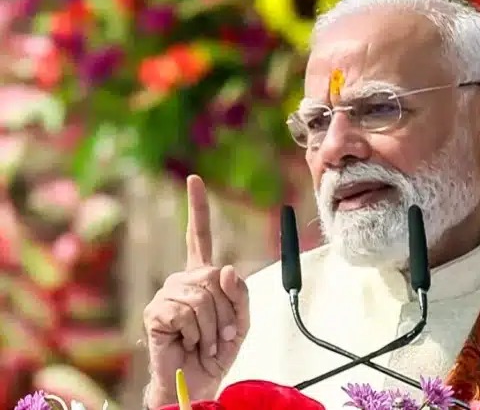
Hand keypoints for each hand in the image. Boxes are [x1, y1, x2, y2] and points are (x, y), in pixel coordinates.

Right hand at [143, 176, 249, 408]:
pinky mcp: (156, 312)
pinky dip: (196, 333)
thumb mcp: (241, 321)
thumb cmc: (216, 351)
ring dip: (213, 326)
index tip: (195, 180)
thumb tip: (225, 268)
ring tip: (203, 341)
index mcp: (202, 277)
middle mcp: (182, 280)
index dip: (198, 209)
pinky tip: (187, 341)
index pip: (200, 237)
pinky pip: (187, 311)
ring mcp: (166, 294)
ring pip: (203, 296)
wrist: (197, 382)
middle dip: (226, 310)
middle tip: (219, 334)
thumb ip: (240, 294)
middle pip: (215, 277)